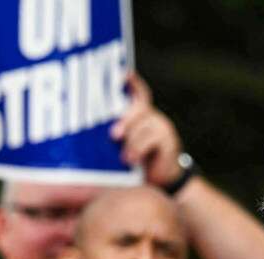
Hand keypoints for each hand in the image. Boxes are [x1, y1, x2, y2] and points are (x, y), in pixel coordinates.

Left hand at [109, 73, 184, 188]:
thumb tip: (93, 134)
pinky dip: (140, 150)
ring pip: (144, 127)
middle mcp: (150, 116)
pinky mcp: (169, 142)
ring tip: (123, 157)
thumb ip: (113, 136)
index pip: (137, 93)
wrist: (160, 179)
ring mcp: (162, 127)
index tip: (124, 74)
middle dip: (126, 120)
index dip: (132, 82)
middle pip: (139, 108)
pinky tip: (132, 160)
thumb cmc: (134, 161)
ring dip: (132, 142)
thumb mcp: (120, 146)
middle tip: (114, 135)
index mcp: (137, 114)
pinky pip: (154, 140)